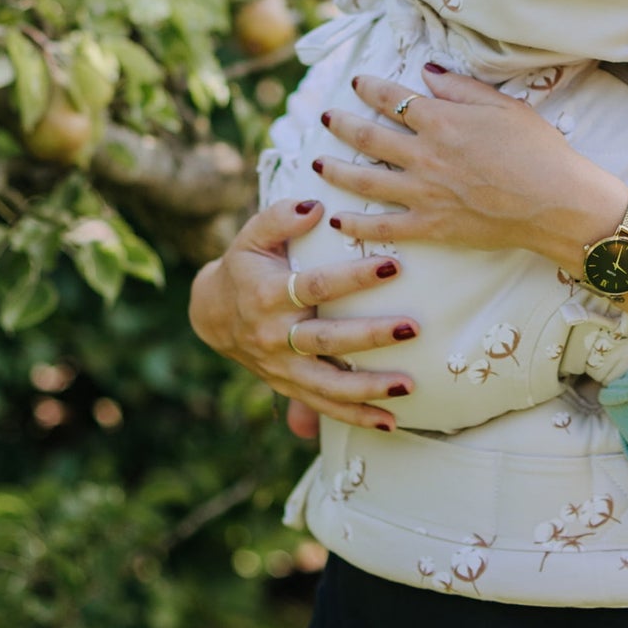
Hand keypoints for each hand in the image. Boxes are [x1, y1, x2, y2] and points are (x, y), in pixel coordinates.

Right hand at [187, 196, 419, 430]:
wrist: (214, 313)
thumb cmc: (246, 265)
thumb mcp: (253, 235)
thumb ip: (280, 216)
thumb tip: (315, 206)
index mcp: (267, 295)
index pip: (315, 286)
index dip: (352, 278)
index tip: (392, 266)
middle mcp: (274, 336)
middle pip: (326, 340)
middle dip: (371, 336)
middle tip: (412, 328)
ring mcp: (282, 368)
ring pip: (327, 384)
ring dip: (368, 388)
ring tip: (408, 384)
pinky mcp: (290, 387)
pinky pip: (325, 406)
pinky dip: (357, 417)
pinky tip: (391, 421)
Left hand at [311, 67, 625, 267]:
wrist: (556, 202)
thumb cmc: (538, 150)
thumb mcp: (504, 106)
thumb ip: (460, 88)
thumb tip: (426, 73)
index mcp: (442, 121)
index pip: (393, 99)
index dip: (370, 88)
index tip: (357, 82)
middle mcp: (424, 155)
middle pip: (368, 137)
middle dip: (342, 124)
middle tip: (325, 117)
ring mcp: (424, 193)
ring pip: (365, 181)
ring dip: (335, 170)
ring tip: (317, 162)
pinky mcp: (431, 227)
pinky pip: (383, 226)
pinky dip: (357, 224)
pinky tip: (338, 220)